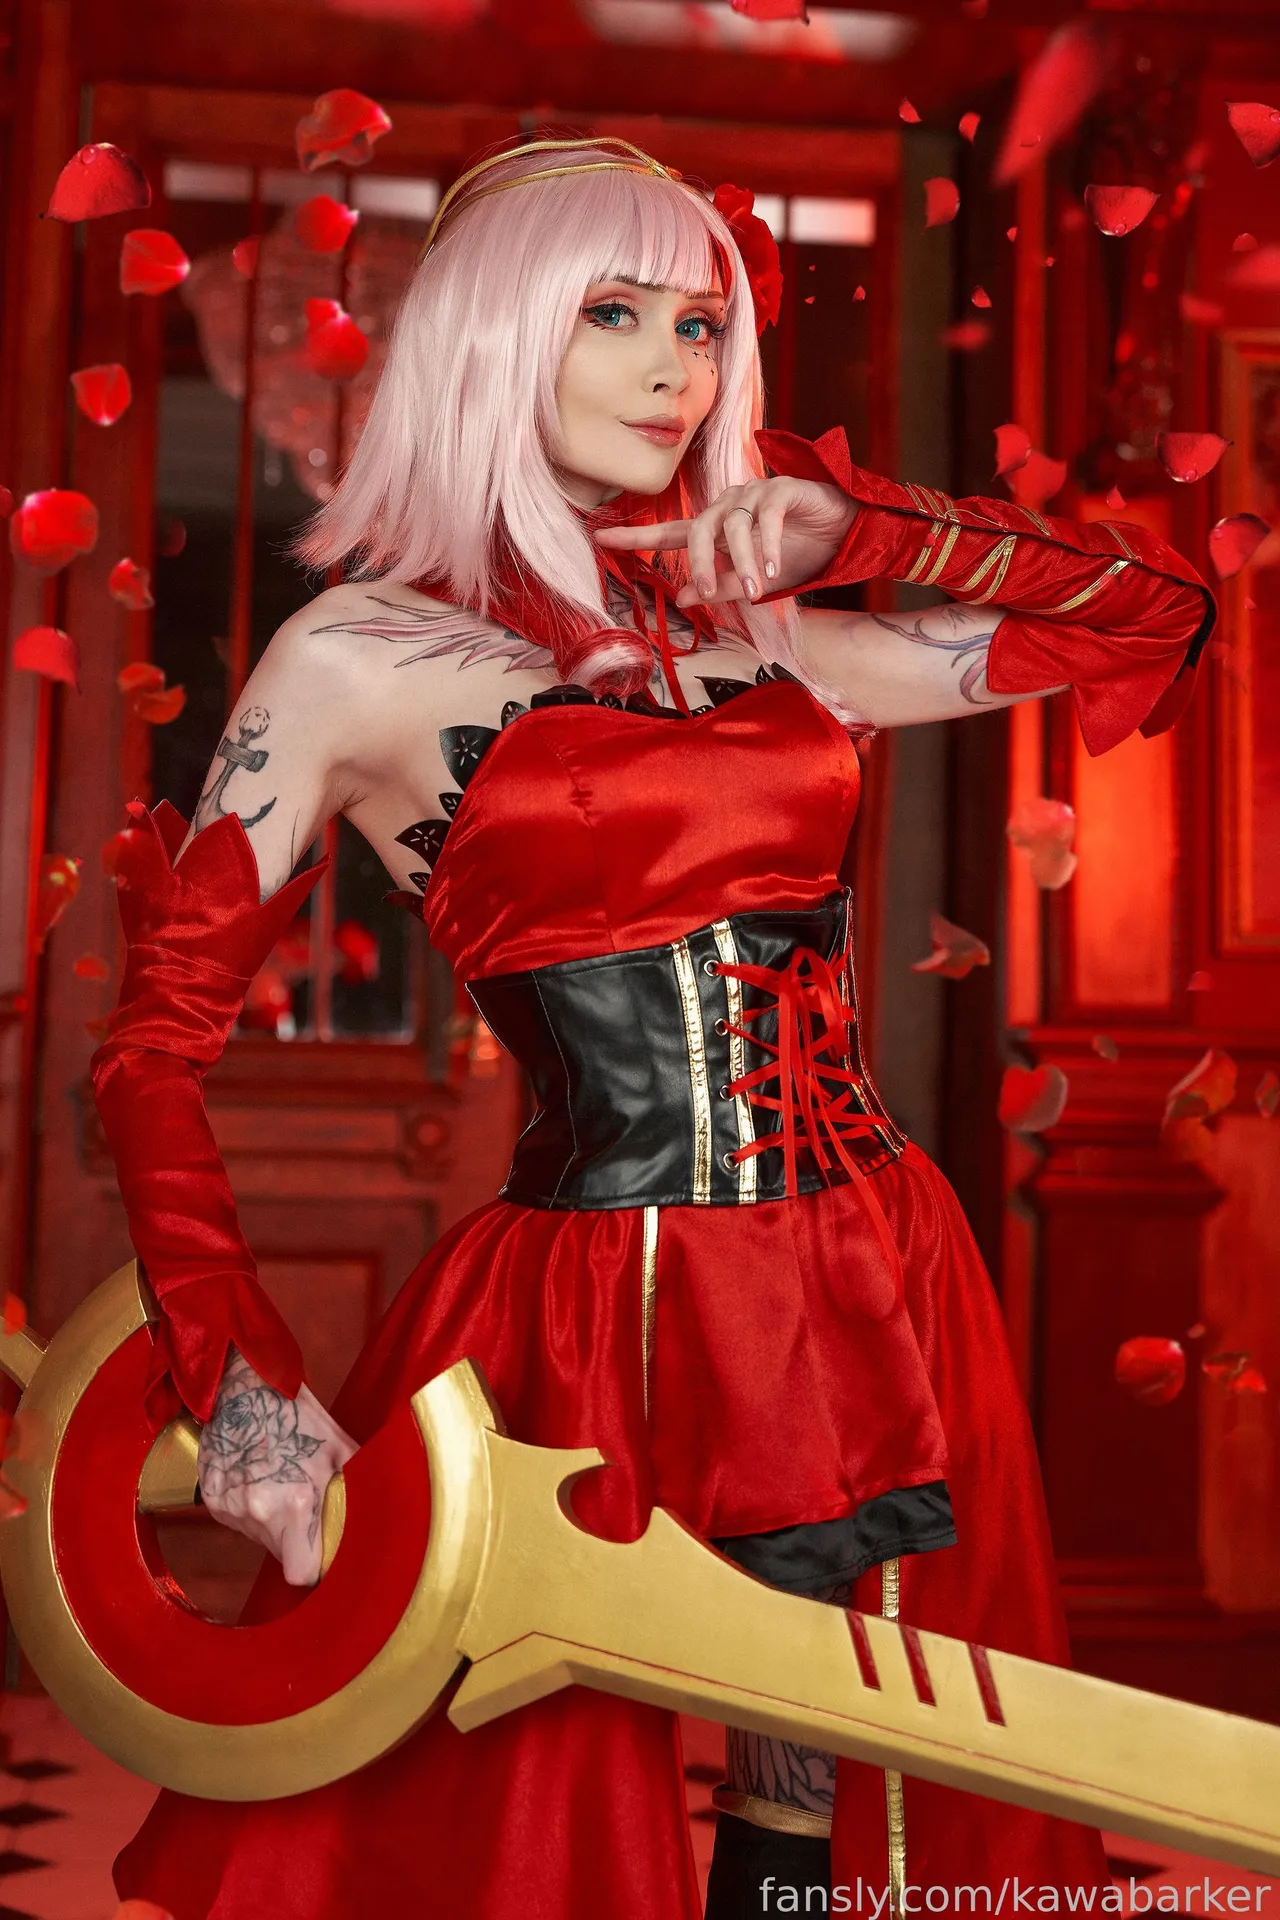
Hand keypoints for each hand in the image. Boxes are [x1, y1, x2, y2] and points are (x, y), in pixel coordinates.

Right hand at [196, 1347, 358, 1586]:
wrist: (241, 1387)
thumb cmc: (295, 1414)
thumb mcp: (338, 1446)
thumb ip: (357, 1484)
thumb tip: (384, 1509)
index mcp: (295, 1504)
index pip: (300, 1572)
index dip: (314, 1569)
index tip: (323, 1557)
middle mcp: (258, 1512)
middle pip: (282, 1555)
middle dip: (298, 1542)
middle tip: (308, 1510)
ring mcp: (231, 1508)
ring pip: (259, 1539)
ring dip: (274, 1524)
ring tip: (283, 1485)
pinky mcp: (213, 1501)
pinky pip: (239, 1521)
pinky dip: (252, 1510)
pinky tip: (261, 1478)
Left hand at [593, 477, 855, 605]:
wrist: (842, 534)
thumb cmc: (796, 555)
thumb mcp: (754, 581)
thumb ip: (721, 587)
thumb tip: (683, 597)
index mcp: (715, 529)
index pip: (668, 533)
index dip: (635, 536)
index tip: (600, 539)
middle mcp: (727, 507)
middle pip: (698, 530)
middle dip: (701, 564)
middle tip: (706, 592)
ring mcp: (753, 494)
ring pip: (734, 527)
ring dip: (743, 561)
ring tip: (755, 589)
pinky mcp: (782, 488)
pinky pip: (767, 515)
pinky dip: (768, 542)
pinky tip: (773, 566)